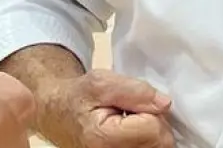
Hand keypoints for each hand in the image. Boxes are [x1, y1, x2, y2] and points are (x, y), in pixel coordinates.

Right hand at [37, 70, 174, 147]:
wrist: (59, 114)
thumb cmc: (78, 97)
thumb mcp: (101, 82)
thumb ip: (135, 90)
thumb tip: (164, 104)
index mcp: (104, 138)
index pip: (153, 128)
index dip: (151, 109)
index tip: (133, 102)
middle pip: (159, 142)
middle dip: (154, 122)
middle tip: (132, 111)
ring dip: (151, 132)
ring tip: (131, 121)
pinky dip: (146, 140)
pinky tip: (132, 132)